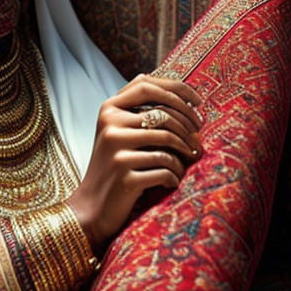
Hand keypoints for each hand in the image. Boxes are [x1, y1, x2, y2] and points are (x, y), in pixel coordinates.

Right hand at [66, 74, 203, 251]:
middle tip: (198, 138)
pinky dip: (174, 176)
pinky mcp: (125, 176)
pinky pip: (165, 169)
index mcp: (108, 109)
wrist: (92, 206)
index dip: (177, 89)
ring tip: (185, 162)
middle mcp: (109, 125)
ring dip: (184, 153)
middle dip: (188, 125)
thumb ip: (136, 109)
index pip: (147, 85)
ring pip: (167, 141)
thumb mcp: (118, 131)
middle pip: (163, 114)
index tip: (198, 101)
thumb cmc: (114, 165)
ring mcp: (116, 151)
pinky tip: (171, 182)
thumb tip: (169, 84)